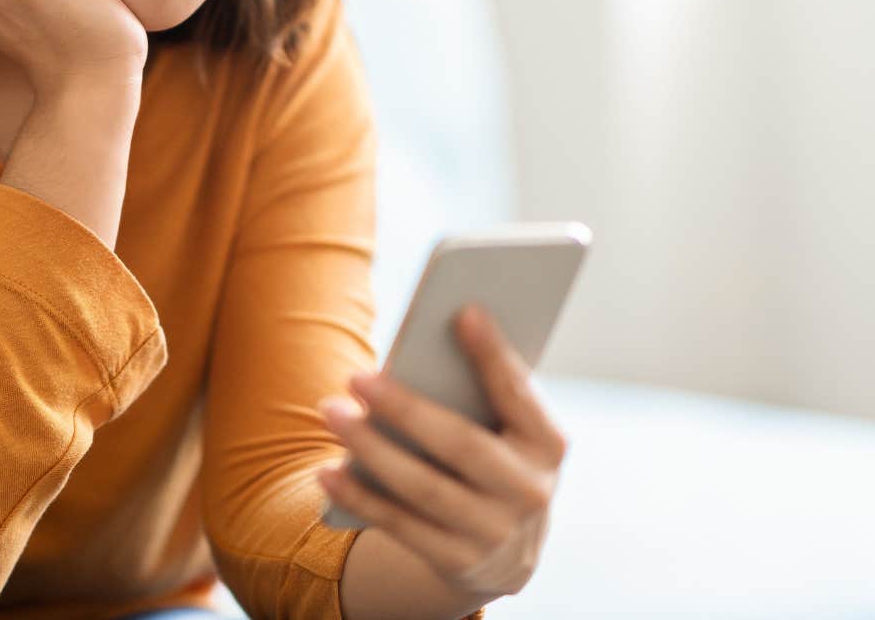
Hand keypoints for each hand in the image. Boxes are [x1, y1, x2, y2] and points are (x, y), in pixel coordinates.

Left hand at [316, 304, 567, 598]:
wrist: (506, 553)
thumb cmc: (494, 460)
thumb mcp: (505, 432)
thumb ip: (480, 395)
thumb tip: (425, 347)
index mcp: (547, 445)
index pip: (519, 394)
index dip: (494, 355)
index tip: (463, 311)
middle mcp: (530, 492)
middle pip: (461, 445)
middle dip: (405, 409)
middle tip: (355, 376)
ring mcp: (495, 533)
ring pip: (423, 487)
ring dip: (370, 448)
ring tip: (331, 412)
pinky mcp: (458, 563)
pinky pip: (400, 526)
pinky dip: (359, 496)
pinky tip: (326, 471)